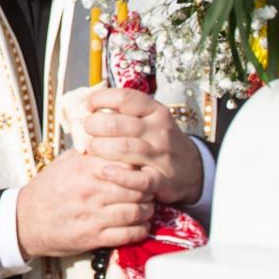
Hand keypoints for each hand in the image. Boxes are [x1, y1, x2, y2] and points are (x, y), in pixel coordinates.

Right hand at [13, 152, 154, 258]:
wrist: (24, 221)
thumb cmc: (45, 191)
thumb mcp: (62, 164)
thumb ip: (86, 155)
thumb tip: (107, 144)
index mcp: (84, 169)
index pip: (125, 164)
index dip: (138, 167)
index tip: (141, 169)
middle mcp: (91, 192)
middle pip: (136, 188)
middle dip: (147, 189)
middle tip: (150, 190)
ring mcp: (94, 216)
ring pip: (137, 211)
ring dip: (147, 210)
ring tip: (147, 207)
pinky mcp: (95, 238)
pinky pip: (129, 234)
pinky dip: (141, 229)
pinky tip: (140, 225)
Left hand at [82, 87, 203, 204]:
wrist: (192, 169)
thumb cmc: (159, 141)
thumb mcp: (149, 119)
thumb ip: (123, 112)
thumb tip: (86, 104)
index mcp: (155, 111)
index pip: (123, 97)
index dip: (99, 99)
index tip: (87, 106)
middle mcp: (159, 131)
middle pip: (117, 124)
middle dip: (93, 126)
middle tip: (86, 131)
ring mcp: (161, 156)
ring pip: (123, 148)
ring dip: (100, 149)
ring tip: (92, 150)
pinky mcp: (161, 180)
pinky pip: (138, 179)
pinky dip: (118, 176)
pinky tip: (105, 171)